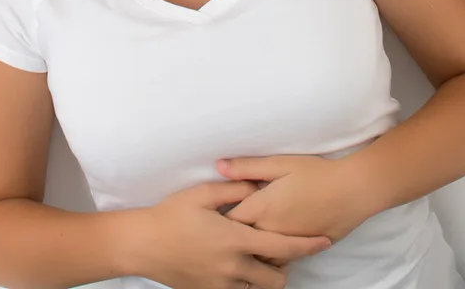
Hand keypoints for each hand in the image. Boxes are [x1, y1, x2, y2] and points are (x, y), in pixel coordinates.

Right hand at [131, 182, 330, 288]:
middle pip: (276, 279)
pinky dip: (244, 283)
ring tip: (257, 258)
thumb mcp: (201, 194)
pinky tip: (236, 267)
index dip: (307, 246)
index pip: (282, 248)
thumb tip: (258, 185)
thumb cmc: (170, 216)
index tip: (324, 241)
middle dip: (284, 268)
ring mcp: (220, 285)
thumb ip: (235, 189)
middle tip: (278, 250)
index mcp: (234, 240)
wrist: (141, 245)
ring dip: (264, 277)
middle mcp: (232, 268)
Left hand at [218, 154, 371, 244]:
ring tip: (241, 244)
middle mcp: (271, 230)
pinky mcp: (302, 251)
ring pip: (258, 257)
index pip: (229, 219)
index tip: (212, 214)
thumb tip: (218, 166)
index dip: (218, 218)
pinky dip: (269, 258)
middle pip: (241, 241)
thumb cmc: (317, 173)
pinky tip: (265, 251)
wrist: (353, 191)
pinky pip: (278, 262)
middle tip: (222, 232)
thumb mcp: (281, 163)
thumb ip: (248, 167)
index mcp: (262, 207)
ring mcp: (287, 243)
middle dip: (230, 238)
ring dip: (249, 251)